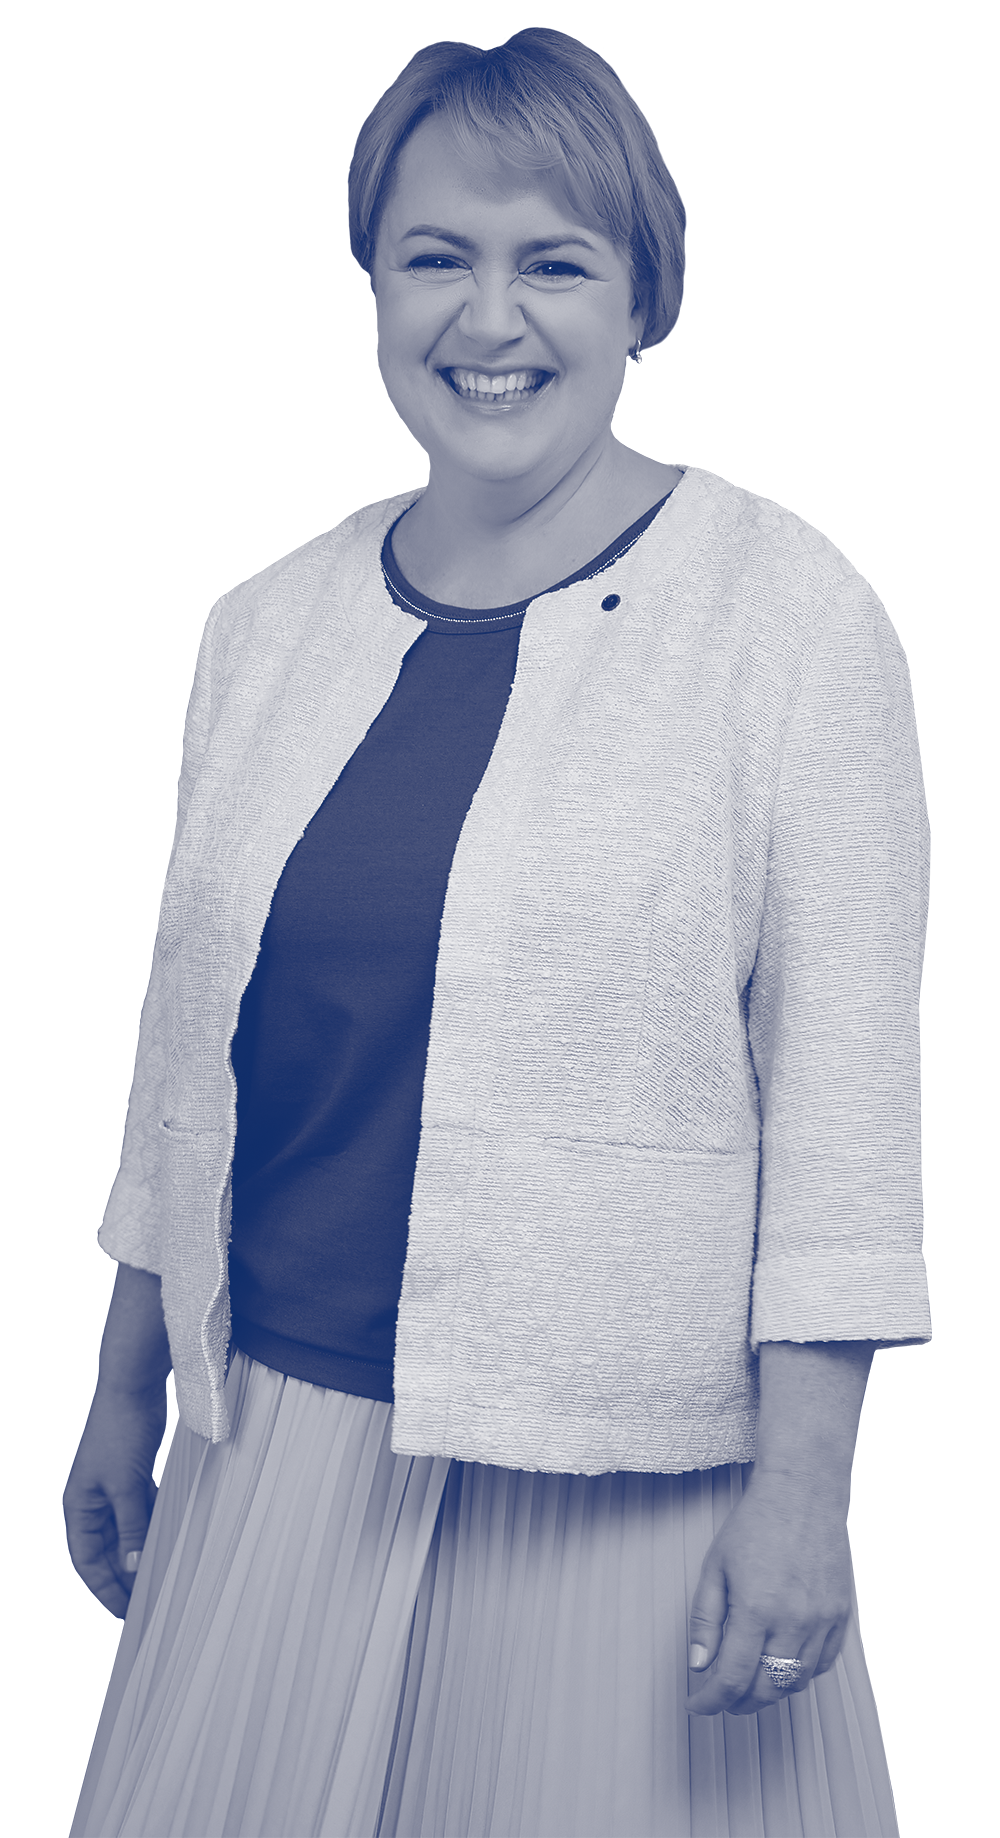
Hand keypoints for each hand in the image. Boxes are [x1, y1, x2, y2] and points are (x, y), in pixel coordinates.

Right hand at [64, 1379, 173, 1618]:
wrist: (138, 1386)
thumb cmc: (121, 1429)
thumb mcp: (126, 1484)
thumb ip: (131, 1526)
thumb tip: (134, 1566)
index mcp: (81, 1506)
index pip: (89, 1559)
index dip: (105, 1587)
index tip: (124, 1612)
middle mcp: (97, 1501)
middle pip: (111, 1550)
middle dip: (126, 1576)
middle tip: (149, 1602)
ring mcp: (120, 1489)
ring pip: (131, 1533)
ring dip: (144, 1554)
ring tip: (163, 1580)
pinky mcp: (140, 1476)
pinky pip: (147, 1513)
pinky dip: (156, 1529)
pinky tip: (171, 1546)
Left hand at [685, 1469, 852, 1716]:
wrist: (802, 1494)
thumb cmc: (755, 1524)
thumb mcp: (715, 1566)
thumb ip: (705, 1619)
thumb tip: (699, 1665)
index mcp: (755, 1608)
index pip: (732, 1678)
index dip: (711, 1700)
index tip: (697, 1703)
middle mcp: (792, 1619)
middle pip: (766, 1689)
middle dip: (738, 1703)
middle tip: (721, 1698)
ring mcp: (821, 1619)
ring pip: (795, 1682)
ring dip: (770, 1692)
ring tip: (750, 1684)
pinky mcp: (841, 1615)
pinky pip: (822, 1664)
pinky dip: (800, 1674)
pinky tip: (782, 1664)